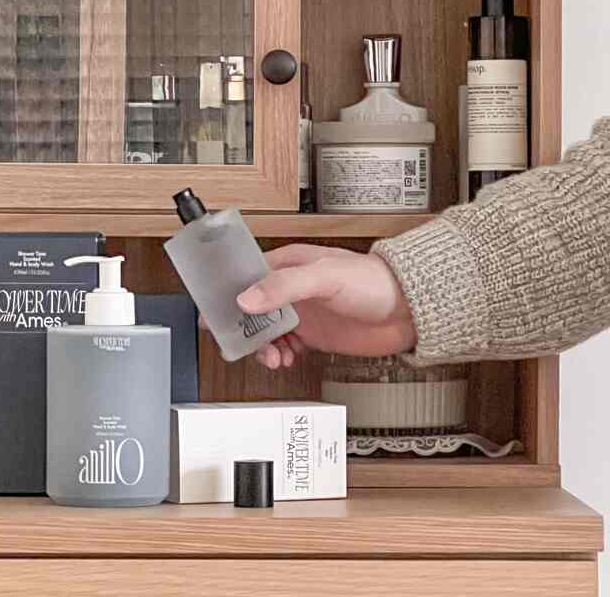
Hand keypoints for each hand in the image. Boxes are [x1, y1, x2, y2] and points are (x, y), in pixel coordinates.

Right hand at [235, 244, 416, 369]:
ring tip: (274, 356)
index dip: (229, 295)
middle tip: (248, 345)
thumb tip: (247, 298)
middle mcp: (291, 287)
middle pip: (251, 308)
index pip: (246, 276)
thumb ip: (285, 286)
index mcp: (289, 264)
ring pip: (266, 331)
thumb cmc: (374, 281)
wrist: (408, 311)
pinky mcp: (313, 334)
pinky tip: (287, 358)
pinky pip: (284, 346)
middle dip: (245, 329)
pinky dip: (280, 355)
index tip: (215, 315)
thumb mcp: (326, 277)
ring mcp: (302, 311)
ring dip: (263, 346)